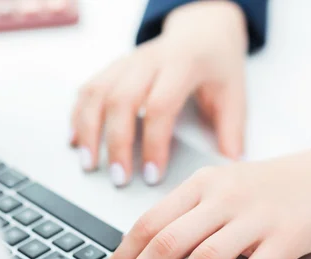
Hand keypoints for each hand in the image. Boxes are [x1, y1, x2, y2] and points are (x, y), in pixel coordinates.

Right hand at [71, 1, 247, 185]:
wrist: (203, 29)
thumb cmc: (217, 63)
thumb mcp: (235, 92)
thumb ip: (232, 129)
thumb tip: (230, 165)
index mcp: (183, 65)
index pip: (160, 106)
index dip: (154, 144)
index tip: (152, 175)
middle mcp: (150, 60)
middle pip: (121, 100)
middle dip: (116, 143)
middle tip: (119, 178)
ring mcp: (129, 61)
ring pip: (97, 92)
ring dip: (88, 130)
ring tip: (88, 164)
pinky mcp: (115, 67)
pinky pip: (89, 88)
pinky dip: (78, 115)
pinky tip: (75, 140)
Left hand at [93, 137, 310, 258]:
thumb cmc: (272, 187)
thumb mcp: (223, 187)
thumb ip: (189, 213)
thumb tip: (147, 253)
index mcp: (204, 183)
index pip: (151, 221)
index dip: (122, 254)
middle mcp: (225, 197)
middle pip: (168, 241)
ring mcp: (256, 218)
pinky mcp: (285, 239)